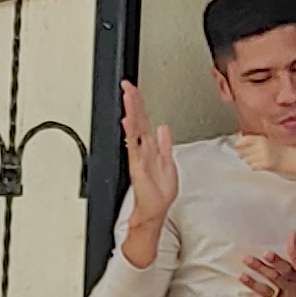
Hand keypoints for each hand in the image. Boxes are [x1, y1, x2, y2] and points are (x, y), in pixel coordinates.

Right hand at [118, 82, 176, 262]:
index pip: (143, 120)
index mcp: (150, 147)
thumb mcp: (168, 162)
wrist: (154, 211)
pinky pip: (133, 147)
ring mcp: (139, 157)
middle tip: (127, 84)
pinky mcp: (137, 166)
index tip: (134, 89)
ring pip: (135, 129)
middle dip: (133, 101)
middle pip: (137, 120)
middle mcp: (143, 150)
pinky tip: (127, 122)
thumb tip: (163, 128)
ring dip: (131, 111)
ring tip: (127, 95)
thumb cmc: (159, 193)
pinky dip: (130, 134)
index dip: (140, 104)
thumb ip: (165, 144)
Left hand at [232, 130, 284, 176]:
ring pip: (246, 160)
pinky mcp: (264, 164)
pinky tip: (258, 165)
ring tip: (255, 161)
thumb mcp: (264, 142)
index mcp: (261, 138)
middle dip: (242, 155)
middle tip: (244, 156)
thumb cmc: (274, 150)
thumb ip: (252, 143)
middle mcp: (261, 146)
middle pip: (243, 151)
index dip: (238, 144)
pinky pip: (252, 167)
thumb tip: (236, 147)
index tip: (234, 147)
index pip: (245, 140)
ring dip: (248, 162)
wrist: (288, 159)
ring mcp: (263, 156)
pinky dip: (253, 167)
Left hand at [241, 240, 295, 296]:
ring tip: (240, 275)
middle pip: (274, 277)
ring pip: (266, 292)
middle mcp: (290, 290)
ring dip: (252, 284)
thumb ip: (295, 254)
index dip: (276, 261)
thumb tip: (291, 233)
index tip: (266, 253)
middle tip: (246, 258)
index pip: (286, 268)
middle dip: (260, 267)